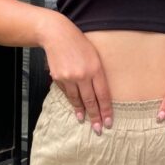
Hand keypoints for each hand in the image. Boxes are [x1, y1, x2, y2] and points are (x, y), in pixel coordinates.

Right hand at [42, 15, 112, 135]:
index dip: (106, 110)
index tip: (108, 122)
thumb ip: (97, 74)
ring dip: (82, 112)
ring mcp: (69, 77)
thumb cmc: (79, 44)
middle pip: (90, 101)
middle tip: (98, 130)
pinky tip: (75, 108)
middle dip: (95, 117)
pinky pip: (66, 93)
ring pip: (77, 100)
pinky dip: (71, 101)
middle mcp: (82, 75)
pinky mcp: (58, 78)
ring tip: (85, 121)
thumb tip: (99, 94)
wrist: (57, 35)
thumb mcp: (94, 56)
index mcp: (96, 69)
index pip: (103, 95)